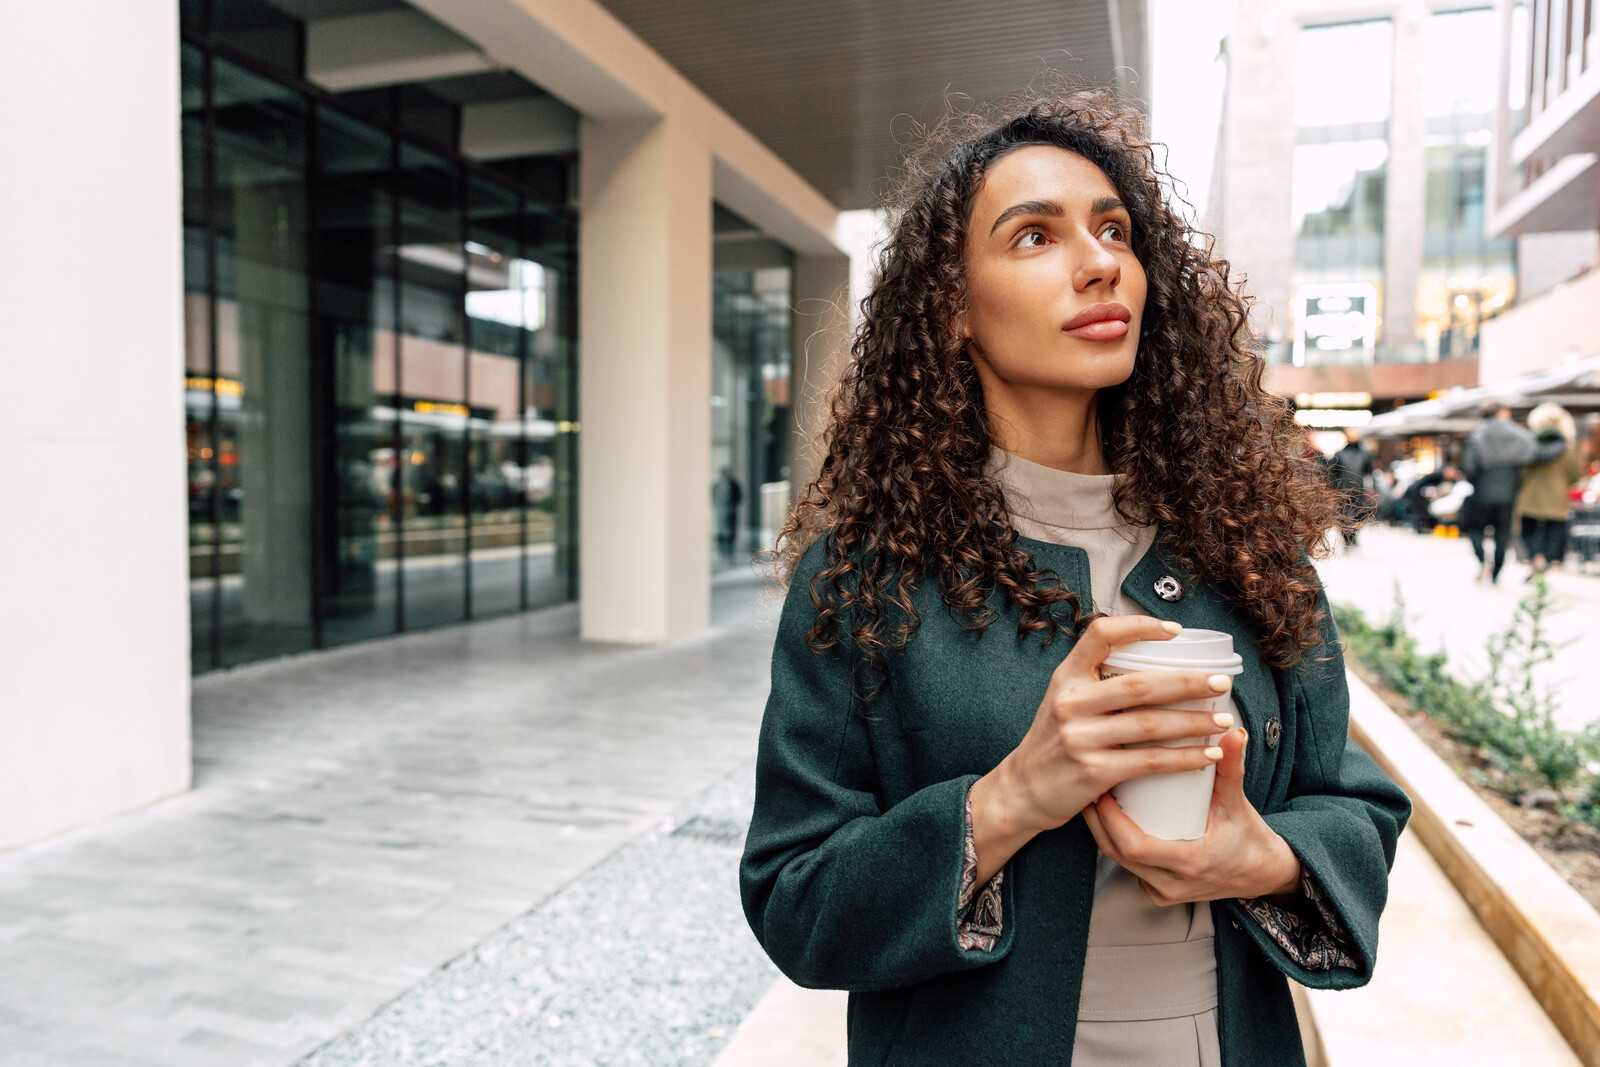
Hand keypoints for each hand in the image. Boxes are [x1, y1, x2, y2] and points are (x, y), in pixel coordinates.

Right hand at [967, 617, 1234, 885]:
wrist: (1023, 790)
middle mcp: (1070, 703)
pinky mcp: (1093, 772)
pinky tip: (1208, 755)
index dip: (1139, 627)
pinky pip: (1149, 761)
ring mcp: (1080, 738)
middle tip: (1221, 682)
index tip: (1176, 631)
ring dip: (1195, 722)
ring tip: (1225, 720)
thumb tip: (1151, 659)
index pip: (1101, 635)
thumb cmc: (1054, 742)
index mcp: (1066, 678)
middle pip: (1140, 685)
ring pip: (1150, 724)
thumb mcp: (1063, 700)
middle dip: (1189, 682)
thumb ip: (1096, 681)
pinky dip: (1184, 758)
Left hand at [1082, 728, 1301, 904]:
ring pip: (1117, 861)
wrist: (1262, 875)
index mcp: (1190, 863)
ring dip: (1102, 829)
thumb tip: (1232, 732)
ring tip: (1092, 795)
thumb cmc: (1249, 839)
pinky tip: (1106, 818)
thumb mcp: (1238, 804)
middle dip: (1097, 819)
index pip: (1134, 846)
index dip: (1110, 818)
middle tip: (1089, 784)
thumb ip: (1231, 768)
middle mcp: (1172, 884)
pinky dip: (1115, 842)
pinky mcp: (1158, 892)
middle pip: (1116, 853)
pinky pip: (1128, 868)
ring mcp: (1163, 892)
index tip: (1100, 788)